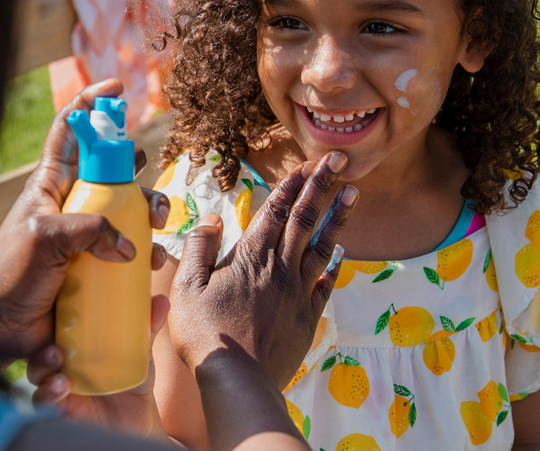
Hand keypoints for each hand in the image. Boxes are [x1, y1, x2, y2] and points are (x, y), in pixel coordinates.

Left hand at [0, 79, 170, 357]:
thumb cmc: (8, 277)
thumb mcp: (43, 239)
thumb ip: (88, 230)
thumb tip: (129, 247)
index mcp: (50, 186)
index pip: (70, 133)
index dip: (92, 106)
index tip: (116, 88)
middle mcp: (72, 207)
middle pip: (113, 171)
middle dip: (137, 168)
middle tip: (146, 176)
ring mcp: (87, 239)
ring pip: (130, 213)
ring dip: (150, 215)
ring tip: (157, 229)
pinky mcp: (99, 270)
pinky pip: (132, 257)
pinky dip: (148, 259)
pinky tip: (155, 269)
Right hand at [25, 294, 171, 437]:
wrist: (136, 416)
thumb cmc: (130, 376)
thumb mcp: (139, 351)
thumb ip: (147, 328)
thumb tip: (162, 300)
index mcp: (73, 340)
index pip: (53, 322)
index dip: (48, 311)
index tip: (55, 300)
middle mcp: (59, 359)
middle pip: (38, 343)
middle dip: (42, 338)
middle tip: (56, 343)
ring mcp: (55, 382)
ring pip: (37, 371)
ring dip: (42, 365)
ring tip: (57, 362)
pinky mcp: (58, 406)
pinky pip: (44, 399)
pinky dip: (49, 393)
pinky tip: (62, 388)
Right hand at [169, 151, 356, 388]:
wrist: (237, 379)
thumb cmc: (205, 334)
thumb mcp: (186, 287)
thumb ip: (199, 248)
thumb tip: (213, 218)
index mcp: (251, 256)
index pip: (276, 210)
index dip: (292, 184)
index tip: (308, 163)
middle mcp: (280, 268)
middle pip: (305, 218)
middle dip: (322, 185)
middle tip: (339, 159)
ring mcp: (298, 292)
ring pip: (323, 246)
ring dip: (338, 216)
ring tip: (353, 192)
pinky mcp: (307, 317)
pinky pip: (326, 284)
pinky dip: (335, 265)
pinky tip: (343, 253)